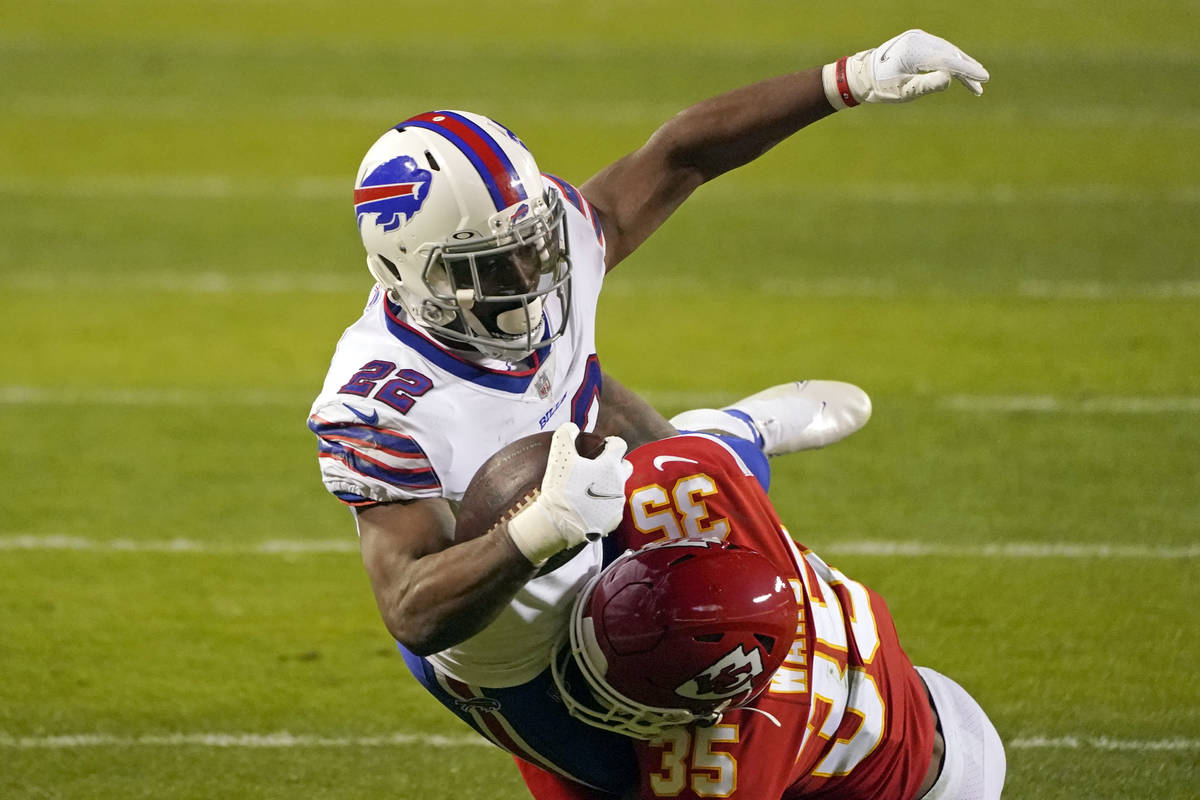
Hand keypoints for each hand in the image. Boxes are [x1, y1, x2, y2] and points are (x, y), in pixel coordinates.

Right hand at [506, 423, 631, 565]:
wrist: (558, 524)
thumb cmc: (561, 488)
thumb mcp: (559, 455)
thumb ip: (565, 434)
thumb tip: (571, 427)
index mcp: (609, 465)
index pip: (620, 445)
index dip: (611, 442)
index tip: (603, 445)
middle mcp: (619, 483)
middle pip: (625, 466)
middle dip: (615, 464)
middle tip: (598, 468)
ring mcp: (618, 503)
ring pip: (618, 489)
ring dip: (608, 486)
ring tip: (589, 491)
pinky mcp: (614, 521)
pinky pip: (613, 509)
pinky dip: (604, 506)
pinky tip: (589, 508)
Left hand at [823, 29, 988, 107]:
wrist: (862, 74)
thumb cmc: (881, 87)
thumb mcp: (903, 92)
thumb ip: (927, 85)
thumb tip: (951, 78)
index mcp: (913, 52)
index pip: (946, 60)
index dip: (966, 70)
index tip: (983, 78)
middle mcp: (918, 40)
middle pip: (950, 54)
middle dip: (967, 69)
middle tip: (983, 83)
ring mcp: (918, 38)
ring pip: (947, 51)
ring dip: (962, 65)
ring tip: (976, 81)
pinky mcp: (919, 41)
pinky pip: (940, 50)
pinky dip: (951, 61)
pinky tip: (960, 71)